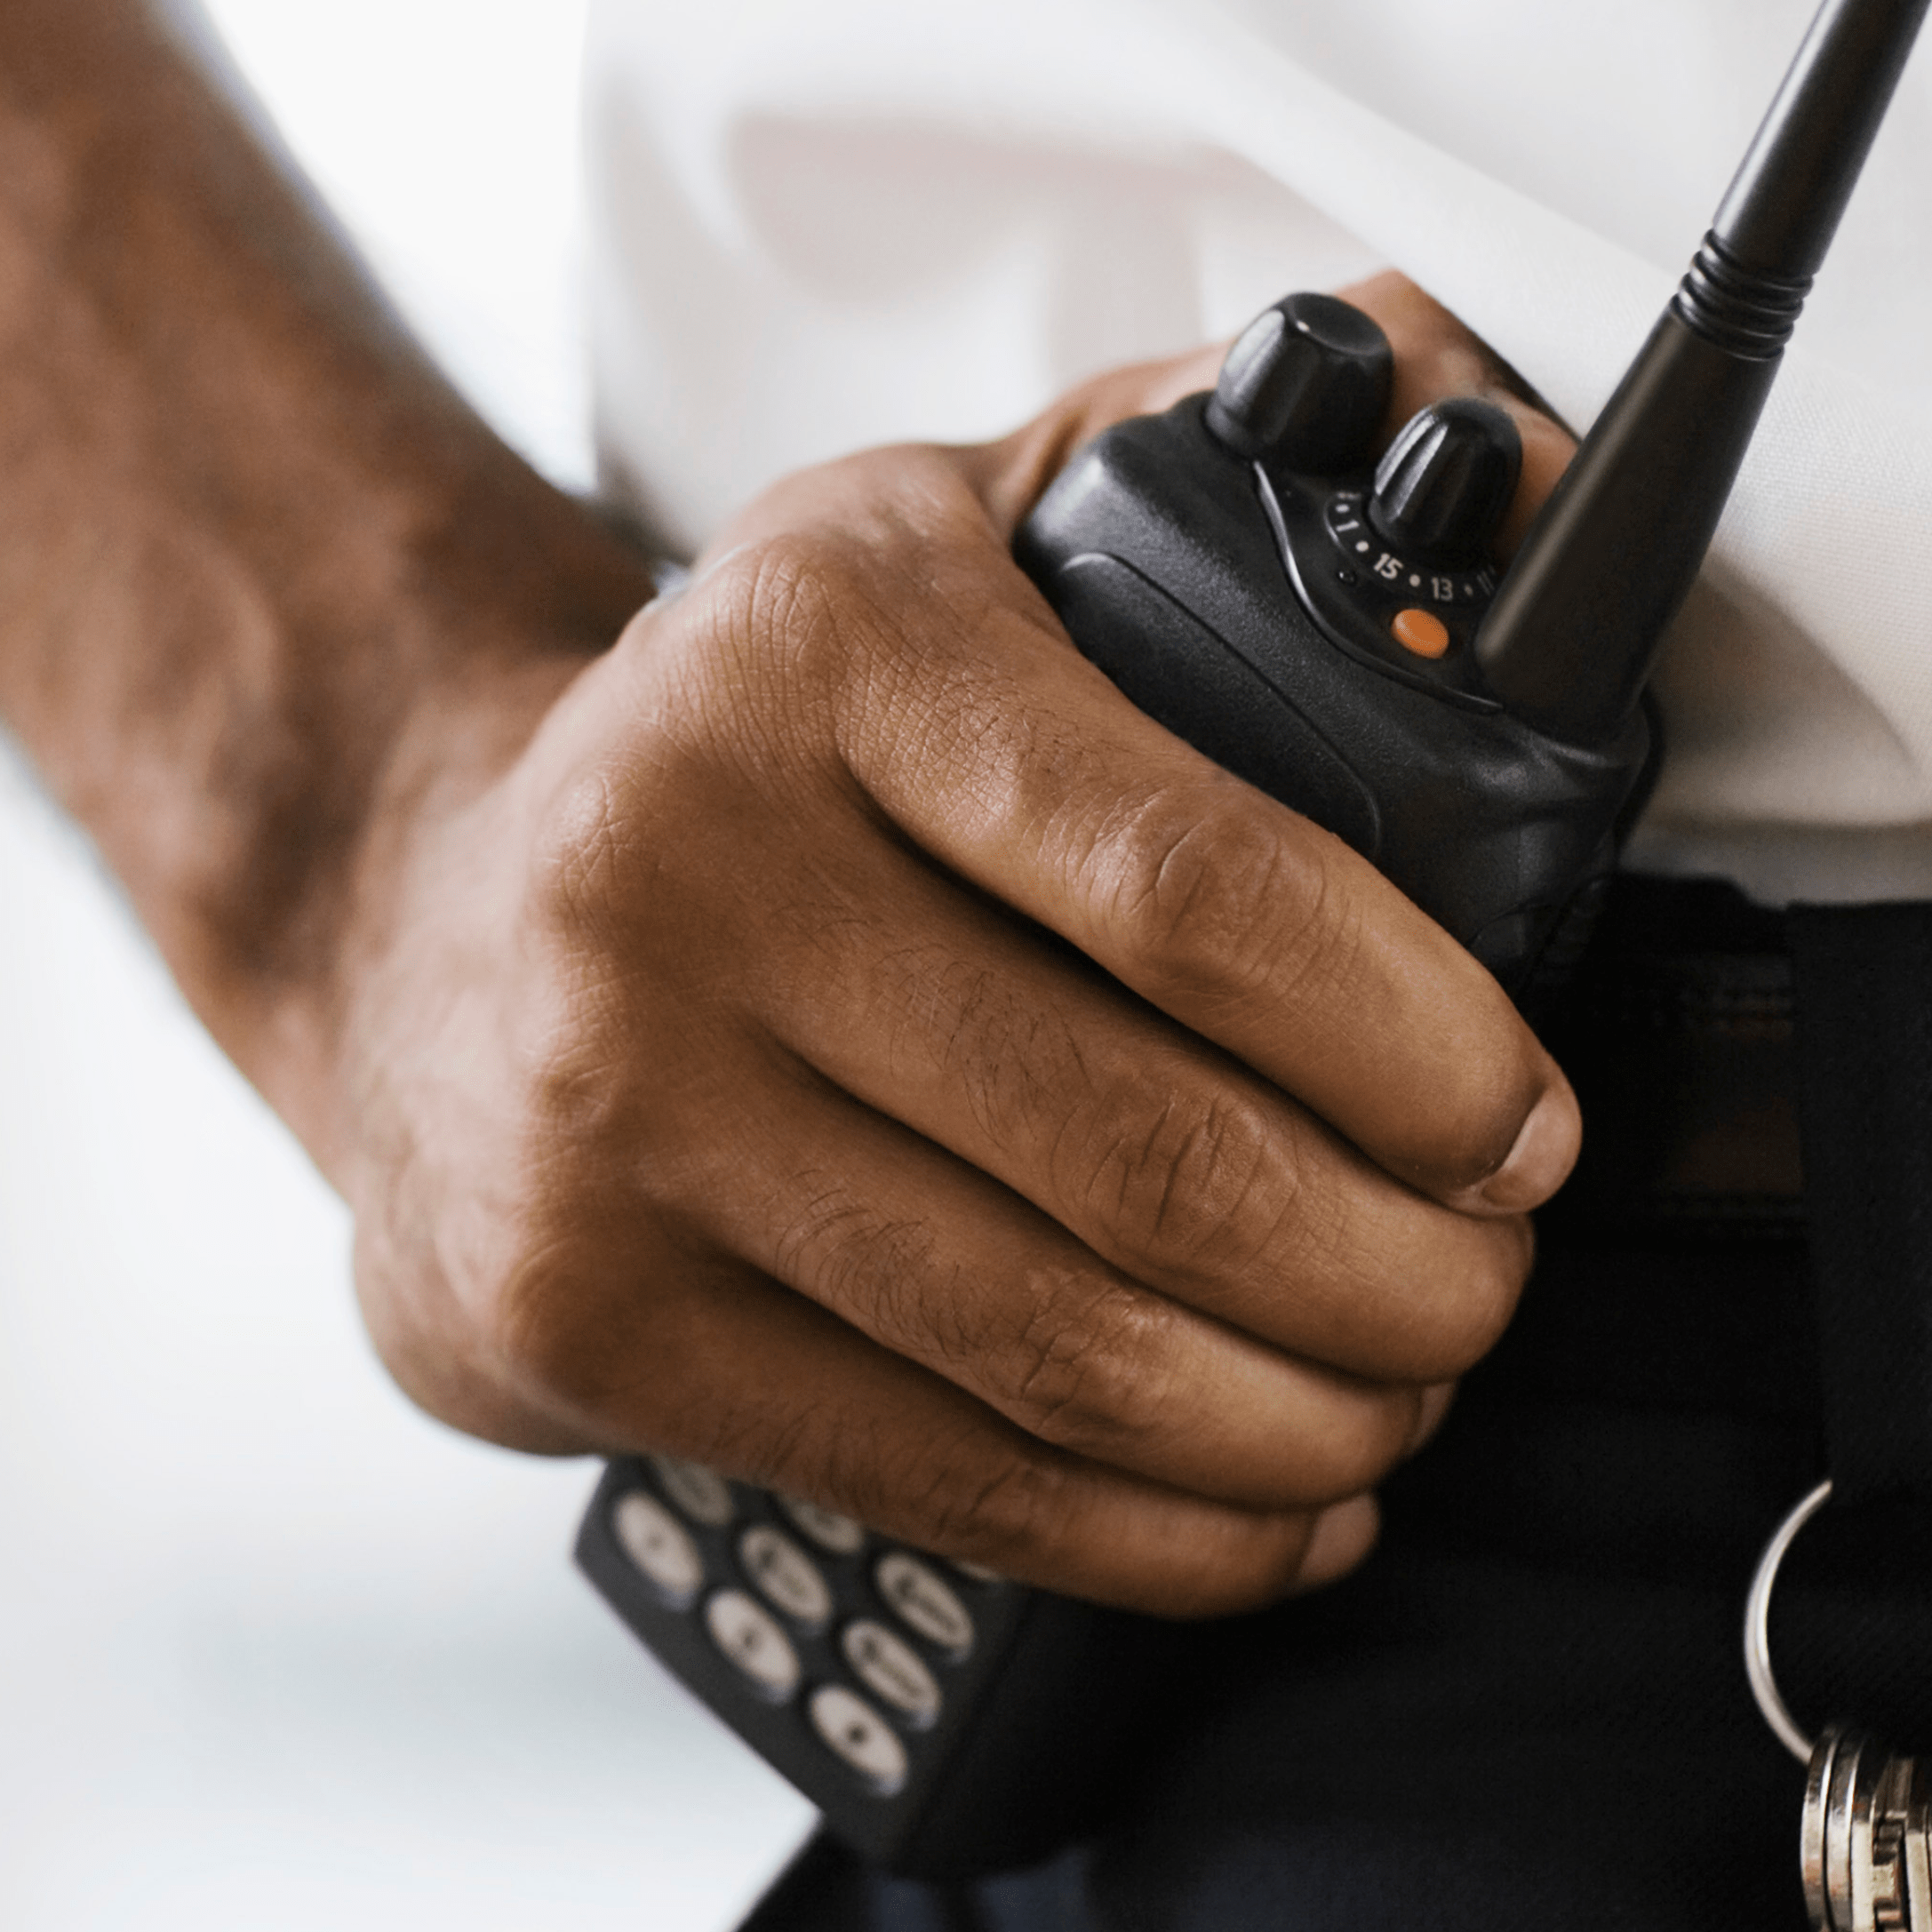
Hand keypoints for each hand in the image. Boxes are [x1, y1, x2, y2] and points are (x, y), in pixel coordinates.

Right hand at [306, 276, 1587, 1613]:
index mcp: (819, 648)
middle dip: (1399, 1271)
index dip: (1411, 1041)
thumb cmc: (746, 745)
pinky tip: (1267, 1508)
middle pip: (1149, 1156)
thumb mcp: (940, 538)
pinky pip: (943, 1476)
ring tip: (1399, 1394)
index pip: (1188, 884)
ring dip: (1302, 1417)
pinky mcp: (582, 1315)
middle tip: (1486, 1283)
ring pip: (1060, 1346)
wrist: (411, 916)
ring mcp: (615, 1114)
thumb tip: (1486, 397)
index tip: (1521, 1122)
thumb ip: (1198, 455)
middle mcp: (683, 868)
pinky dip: (1154, 1534)